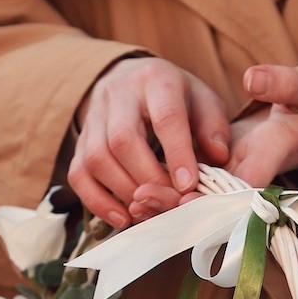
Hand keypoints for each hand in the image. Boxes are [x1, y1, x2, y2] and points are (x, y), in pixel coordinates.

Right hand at [68, 57, 229, 227]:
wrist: (131, 82)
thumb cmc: (175, 98)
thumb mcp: (202, 101)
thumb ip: (214, 127)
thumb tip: (219, 156)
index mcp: (156, 80)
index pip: (165, 117)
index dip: (177, 153)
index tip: (188, 186)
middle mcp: (118, 94)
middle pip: (123, 140)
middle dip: (148, 178)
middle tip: (169, 201)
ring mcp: (93, 118)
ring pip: (97, 158)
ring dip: (124, 191)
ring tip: (149, 210)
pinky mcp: (79, 143)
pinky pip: (78, 175)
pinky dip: (98, 202)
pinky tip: (122, 218)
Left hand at [129, 63, 297, 217]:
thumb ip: (284, 83)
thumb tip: (254, 78)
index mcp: (275, 153)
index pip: (243, 183)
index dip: (214, 194)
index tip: (183, 195)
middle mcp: (254, 175)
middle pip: (214, 202)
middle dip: (178, 202)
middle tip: (141, 200)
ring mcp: (237, 180)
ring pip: (200, 202)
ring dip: (169, 204)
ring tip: (134, 203)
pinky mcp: (225, 177)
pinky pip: (195, 194)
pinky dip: (170, 195)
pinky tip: (139, 196)